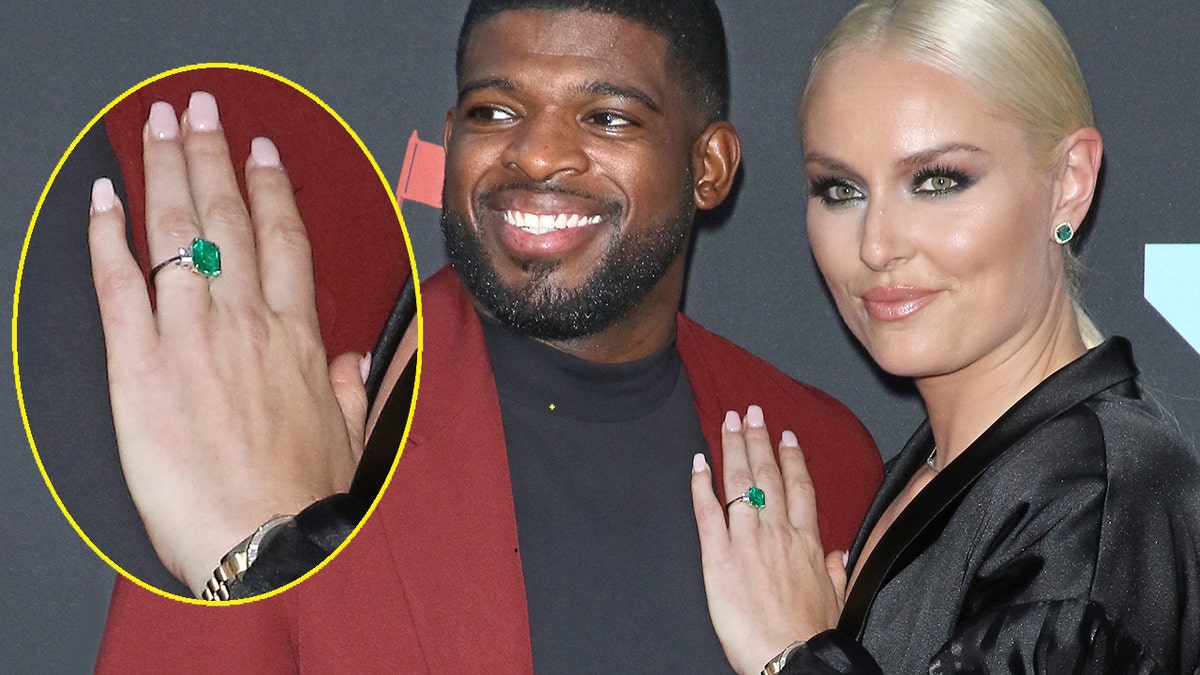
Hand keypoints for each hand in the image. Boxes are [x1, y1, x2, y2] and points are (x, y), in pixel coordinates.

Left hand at [87, 92, 365, 596]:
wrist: (268, 546)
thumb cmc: (305, 498)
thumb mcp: (350, 435)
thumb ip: (351, 386)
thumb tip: (355, 359)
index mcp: (297, 339)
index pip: (283, 240)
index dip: (270, 187)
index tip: (262, 152)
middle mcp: (245, 324)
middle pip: (226, 218)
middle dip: (211, 153)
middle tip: (199, 111)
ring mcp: (191, 339)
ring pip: (176, 234)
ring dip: (163, 171)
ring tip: (156, 128)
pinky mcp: (139, 368)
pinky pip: (119, 285)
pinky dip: (106, 237)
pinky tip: (101, 200)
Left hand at [691, 405, 846, 674]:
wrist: (791, 657)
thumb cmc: (813, 635)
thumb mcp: (837, 599)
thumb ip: (835, 571)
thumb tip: (838, 554)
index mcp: (806, 542)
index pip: (800, 487)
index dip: (792, 458)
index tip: (787, 436)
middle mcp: (777, 532)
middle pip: (767, 474)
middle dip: (758, 438)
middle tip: (751, 410)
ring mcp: (746, 540)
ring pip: (738, 482)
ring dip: (732, 447)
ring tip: (728, 421)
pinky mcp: (718, 556)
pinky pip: (707, 511)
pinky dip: (701, 484)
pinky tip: (697, 462)